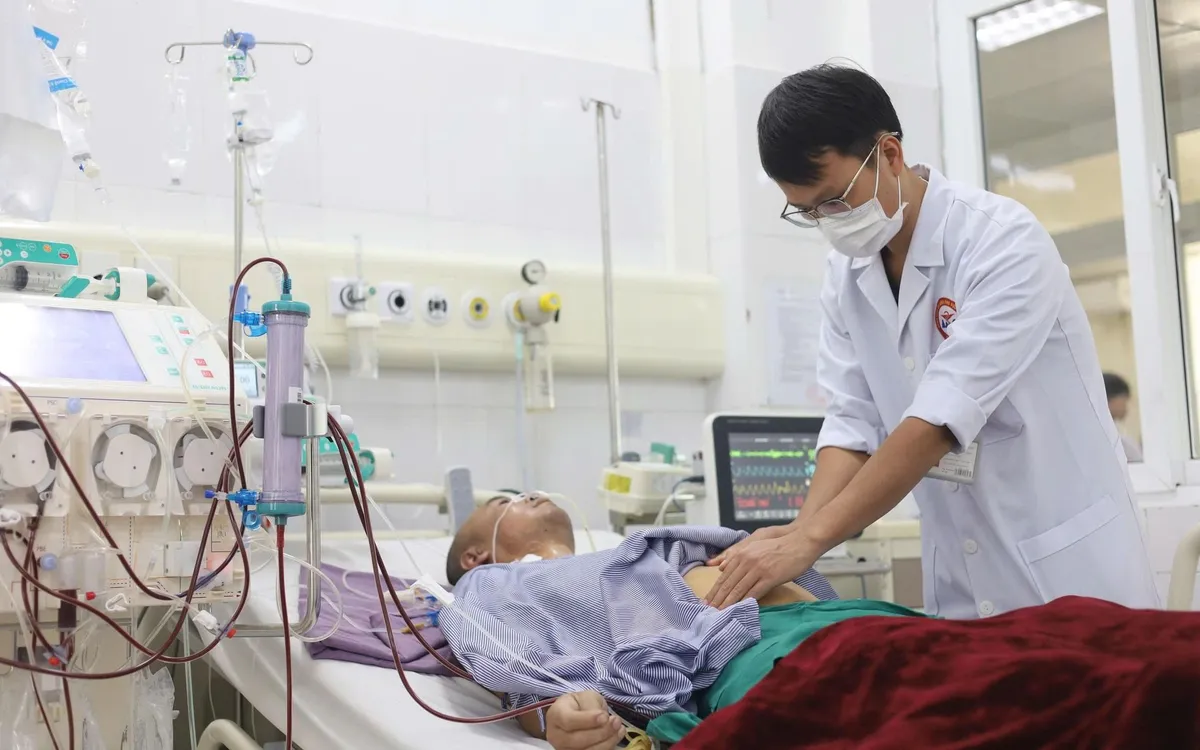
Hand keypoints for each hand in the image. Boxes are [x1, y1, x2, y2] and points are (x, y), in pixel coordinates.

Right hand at [545, 691, 624, 749]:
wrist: (576, 713)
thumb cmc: (580, 704)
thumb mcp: (585, 697)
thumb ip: (591, 706)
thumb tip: (602, 719)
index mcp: (555, 715)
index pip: (568, 721)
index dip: (587, 720)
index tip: (604, 716)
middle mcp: (556, 736)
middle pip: (577, 740)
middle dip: (600, 732)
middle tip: (616, 721)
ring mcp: (565, 749)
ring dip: (607, 741)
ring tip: (619, 728)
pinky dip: (607, 747)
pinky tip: (616, 736)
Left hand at [704, 526, 821, 608]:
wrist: (800, 543)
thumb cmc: (779, 546)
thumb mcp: (755, 547)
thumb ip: (738, 556)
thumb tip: (721, 567)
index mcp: (741, 553)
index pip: (724, 576)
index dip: (714, 590)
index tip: (706, 600)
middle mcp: (746, 560)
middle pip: (728, 584)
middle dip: (717, 599)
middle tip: (707, 611)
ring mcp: (757, 569)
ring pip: (738, 590)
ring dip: (728, 604)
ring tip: (719, 614)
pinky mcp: (769, 577)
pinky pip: (754, 593)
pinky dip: (745, 602)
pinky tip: (739, 610)